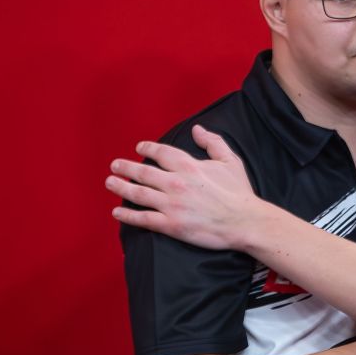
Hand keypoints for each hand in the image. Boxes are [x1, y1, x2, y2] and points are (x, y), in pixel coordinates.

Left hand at [105, 124, 256, 249]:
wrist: (245, 222)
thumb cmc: (239, 192)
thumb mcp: (230, 161)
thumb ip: (213, 142)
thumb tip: (197, 129)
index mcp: (190, 165)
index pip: (161, 152)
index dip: (148, 148)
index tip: (140, 147)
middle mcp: (176, 183)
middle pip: (143, 172)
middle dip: (126, 167)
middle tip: (115, 165)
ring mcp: (172, 205)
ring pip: (138, 193)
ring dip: (121, 187)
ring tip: (110, 182)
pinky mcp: (171, 225)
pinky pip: (143, 219)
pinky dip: (127, 215)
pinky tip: (117, 211)